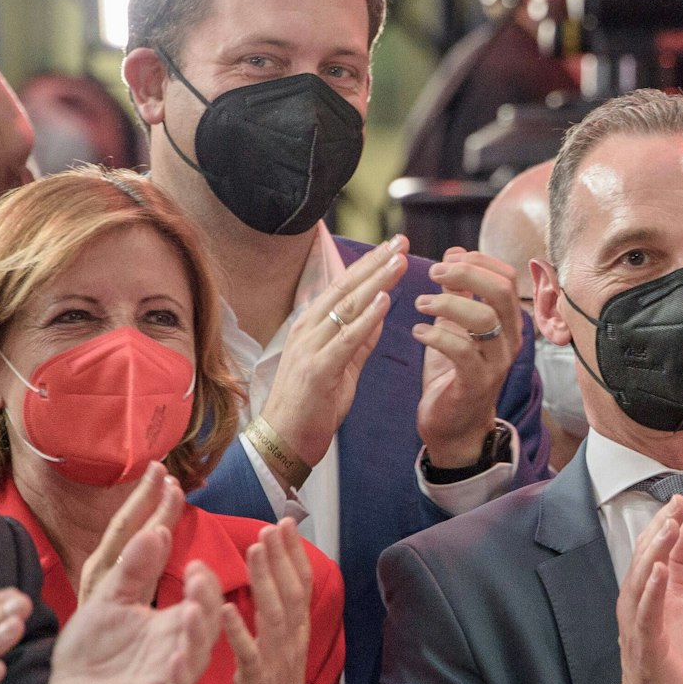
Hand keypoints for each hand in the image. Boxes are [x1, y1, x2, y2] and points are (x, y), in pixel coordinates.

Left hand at [43, 477, 225, 683]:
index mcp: (173, 617)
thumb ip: (132, 567)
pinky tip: (177, 655)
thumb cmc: (92, 647)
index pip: (196, 579)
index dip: (188, 545)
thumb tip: (157, 529)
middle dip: (205, 593)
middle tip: (199, 567)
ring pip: (196, 651)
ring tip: (194, 606)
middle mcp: (179, 643)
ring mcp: (169, 674)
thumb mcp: (108, 597)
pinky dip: (180, 675)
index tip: (175, 495)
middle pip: (205, 615)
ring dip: (198, 630)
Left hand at [219, 519, 313, 683]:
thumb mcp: (285, 645)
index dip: (295, 553)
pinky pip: (247, 652)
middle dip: (282, 558)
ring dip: (265, 580)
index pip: (301, 584)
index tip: (286, 522)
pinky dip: (238, 630)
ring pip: (274, 615)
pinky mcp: (256, 681)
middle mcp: (292, 640)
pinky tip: (224, 608)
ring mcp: (276, 660)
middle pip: (291, 592)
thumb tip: (277, 573)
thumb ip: (281, 612)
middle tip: (271, 527)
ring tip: (254, 550)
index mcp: (297, 629)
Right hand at [258, 236, 407, 470]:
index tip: (393, 247)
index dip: (369, 266)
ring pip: (347, 307)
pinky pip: (346, 338)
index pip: (343, 288)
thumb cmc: (311, 407)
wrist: (282, 442)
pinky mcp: (318, 370)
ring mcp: (310, 348)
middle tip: (400, 241)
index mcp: (311, 327)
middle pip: (345, 288)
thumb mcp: (342, 367)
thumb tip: (380, 312)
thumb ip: (360, 340)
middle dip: (375, 263)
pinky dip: (367, 318)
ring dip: (376, 281)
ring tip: (398, 260)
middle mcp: (308, 330)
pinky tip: (384, 300)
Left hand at [416, 247, 522, 468]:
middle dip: (466, 274)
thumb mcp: (456, 324)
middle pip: (501, 291)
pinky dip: (437, 335)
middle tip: (433, 273)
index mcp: (508, 322)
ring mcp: (496, 363)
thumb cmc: (454, 372)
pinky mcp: (477, 384)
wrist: (455, 427)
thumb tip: (454, 252)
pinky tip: (418, 331)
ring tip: (420, 303)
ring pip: (484, 318)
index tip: (447, 260)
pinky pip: (463, 352)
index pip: (507, 276)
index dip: (477, 261)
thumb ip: (459, 291)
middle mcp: (509, 339)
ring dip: (448, 303)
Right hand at [616, 497, 682, 683]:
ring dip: (654, 553)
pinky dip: (652, 592)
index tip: (679, 500)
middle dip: (659, 530)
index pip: (649, 549)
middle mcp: (633, 602)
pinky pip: (647, 615)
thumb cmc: (668, 648)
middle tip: (676, 506)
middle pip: (642, 559)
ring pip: (640, 581)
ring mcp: (637, 622)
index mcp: (642, 589)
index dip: (663, 523)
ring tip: (670, 528)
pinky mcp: (647, 644)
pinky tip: (659, 572)